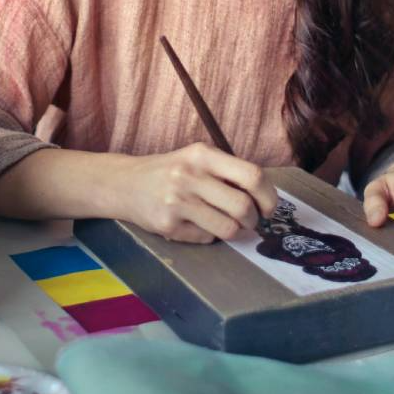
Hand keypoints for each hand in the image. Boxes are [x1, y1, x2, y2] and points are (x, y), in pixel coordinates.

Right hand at [120, 143, 278, 243]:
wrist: (124, 184)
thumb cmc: (170, 171)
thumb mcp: (197, 159)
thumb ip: (228, 172)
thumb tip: (266, 199)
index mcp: (203, 154)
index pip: (252, 175)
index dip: (269, 196)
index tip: (268, 208)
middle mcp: (190, 175)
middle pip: (243, 206)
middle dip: (254, 221)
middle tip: (251, 222)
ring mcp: (177, 201)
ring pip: (228, 228)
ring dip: (236, 232)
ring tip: (228, 226)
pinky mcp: (167, 224)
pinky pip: (206, 238)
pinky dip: (210, 236)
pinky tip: (198, 225)